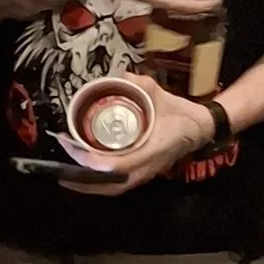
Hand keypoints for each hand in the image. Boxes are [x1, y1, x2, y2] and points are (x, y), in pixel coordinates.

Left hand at [62, 87, 221, 194]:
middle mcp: (148, 167)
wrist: (204, 128)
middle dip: (81, 178)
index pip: (118, 165)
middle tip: (59, 165)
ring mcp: (146, 174)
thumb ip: (141, 85)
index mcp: (154, 150)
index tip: (74, 146)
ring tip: (66, 172)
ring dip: (87, 183)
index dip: (92, 160)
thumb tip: (121, 76)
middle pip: (109, 184)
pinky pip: (116, 184)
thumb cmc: (184, 115)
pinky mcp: (144, 174)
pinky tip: (85, 173)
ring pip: (111, 188)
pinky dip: (98, 182)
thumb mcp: (163, 97)